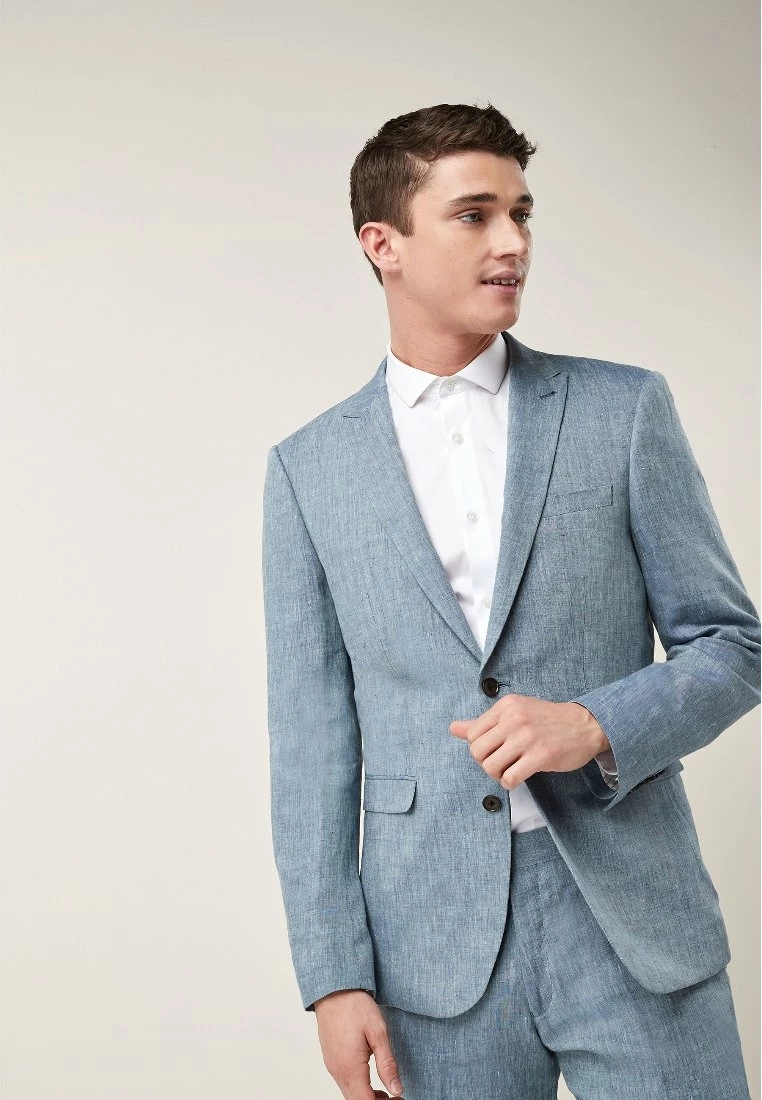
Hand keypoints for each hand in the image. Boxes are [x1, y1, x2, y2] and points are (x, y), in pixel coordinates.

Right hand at [314, 989, 403, 1097]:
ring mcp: (332, 1066)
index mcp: (350, 1067)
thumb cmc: (355, 1006)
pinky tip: (370, 1080)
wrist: (333, 989)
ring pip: (349, 1094)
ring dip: (367, 1098)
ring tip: (386, 1092)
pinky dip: (358, 1088)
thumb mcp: (378, 1032)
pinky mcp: (330, 1060)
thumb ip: (387, 1064)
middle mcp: (338, 1071)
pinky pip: (344, 1083)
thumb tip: (396, 1089)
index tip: (399, 1098)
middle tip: (395, 1096)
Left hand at [449, 695, 608, 789]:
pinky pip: (510, 778)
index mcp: (505, 706)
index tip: (494, 750)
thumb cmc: (547, 720)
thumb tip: (453, 728)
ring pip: (490, 767)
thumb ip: (483, 722)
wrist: (586, 724)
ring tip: (510, 770)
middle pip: (476, 752)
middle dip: (485, 763)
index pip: (471, 734)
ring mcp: (527, 737)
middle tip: (500, 763)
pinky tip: (519, 776)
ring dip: (497, 774)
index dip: (479, 748)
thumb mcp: (514, 712)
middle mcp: (514, 719)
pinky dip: (510, 783)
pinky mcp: (540, 756)